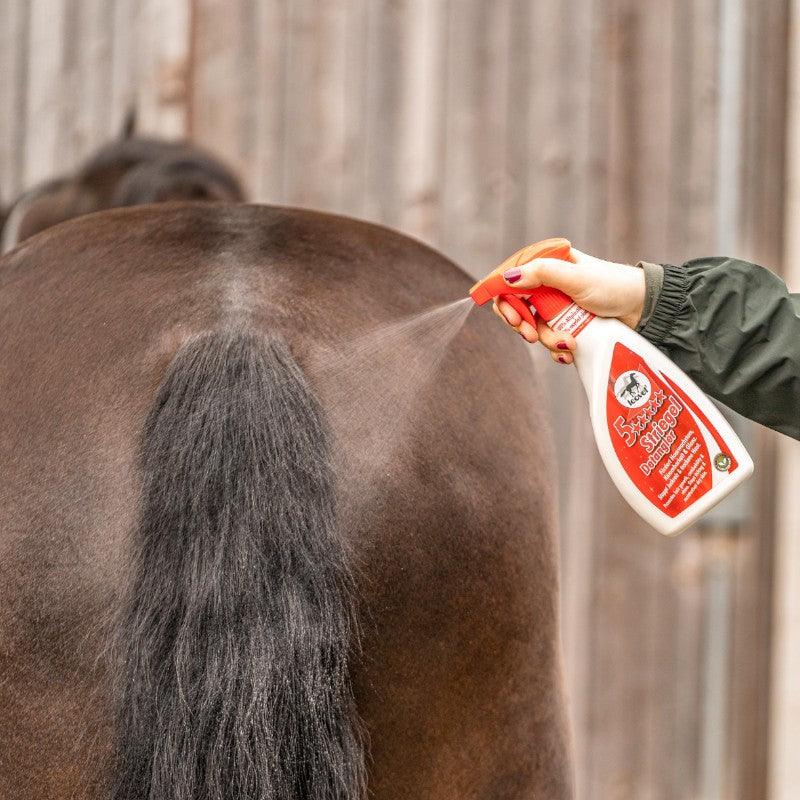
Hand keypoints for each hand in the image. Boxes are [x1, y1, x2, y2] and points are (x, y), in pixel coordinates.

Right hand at [492, 247, 645, 364]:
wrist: (643, 310)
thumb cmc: (614, 287)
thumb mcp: (576, 278)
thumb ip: (542, 274)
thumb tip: (508, 278)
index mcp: (548, 265)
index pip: (512, 281)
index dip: (506, 301)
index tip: (514, 318)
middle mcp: (548, 285)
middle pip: (518, 307)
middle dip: (524, 325)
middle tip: (531, 336)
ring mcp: (557, 308)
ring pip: (535, 328)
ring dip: (548, 340)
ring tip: (569, 344)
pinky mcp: (567, 327)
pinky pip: (550, 342)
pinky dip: (558, 350)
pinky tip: (571, 352)